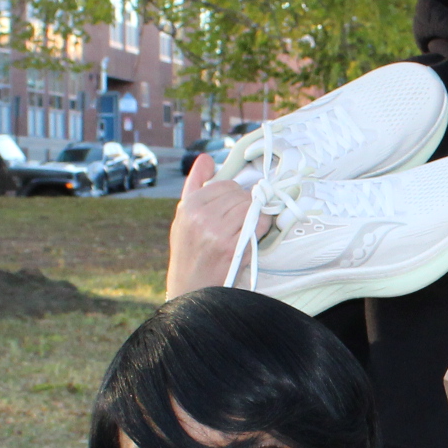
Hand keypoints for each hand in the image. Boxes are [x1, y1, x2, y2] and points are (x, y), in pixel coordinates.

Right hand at [163, 155, 256, 296]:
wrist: (190, 288)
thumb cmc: (189, 251)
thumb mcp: (183, 216)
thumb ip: (194, 184)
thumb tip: (205, 158)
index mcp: (189, 206)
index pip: (225, 184)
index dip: (234, 193)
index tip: (233, 205)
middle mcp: (202, 217)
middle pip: (240, 195)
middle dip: (245, 204)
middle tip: (240, 218)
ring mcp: (218, 233)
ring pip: (251, 207)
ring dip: (254, 214)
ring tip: (245, 226)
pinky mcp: (234, 248)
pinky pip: (259, 224)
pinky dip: (264, 224)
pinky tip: (257, 229)